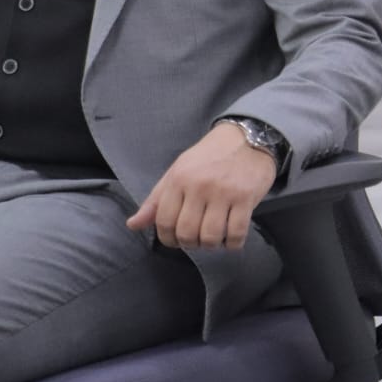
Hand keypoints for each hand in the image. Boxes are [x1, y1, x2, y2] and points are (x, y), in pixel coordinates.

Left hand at [127, 122, 275, 248]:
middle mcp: (199, 185)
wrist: (247, 136)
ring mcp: (224, 192)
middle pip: (186, 233)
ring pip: (210, 236)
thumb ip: (156, 200)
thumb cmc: (210, 156)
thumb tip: (133, 225)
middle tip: (197, 239)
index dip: (168, 238)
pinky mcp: (246, 197)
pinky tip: (231, 238)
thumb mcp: (178, 171)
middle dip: (190, 244)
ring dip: (211, 245)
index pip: (164, 221)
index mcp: (179, 179)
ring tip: (214, 238)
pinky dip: (232, 244)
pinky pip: (236, 233)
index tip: (176, 239)